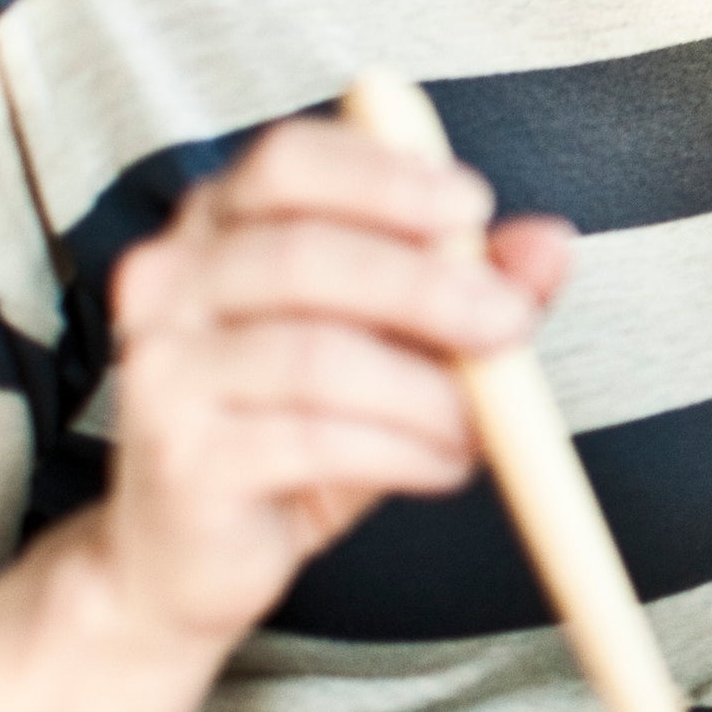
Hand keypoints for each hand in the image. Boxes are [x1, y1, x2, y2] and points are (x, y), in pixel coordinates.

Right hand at [99, 118, 571, 650]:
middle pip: (307, 255)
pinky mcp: (181, 455)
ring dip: (427, 393)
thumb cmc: (297, 424)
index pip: (289, 161)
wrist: (192, 550)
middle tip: (512, 325)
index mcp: (221, 224)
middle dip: (429, 288)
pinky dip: (402, 453)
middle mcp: (172, 280)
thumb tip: (549, 243)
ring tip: (478, 426)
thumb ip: (473, 285)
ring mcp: (163, 367)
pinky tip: (439, 466)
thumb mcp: (399, 345)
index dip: (384, 178)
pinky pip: (312, 441)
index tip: (472, 210)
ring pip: (317, 357)